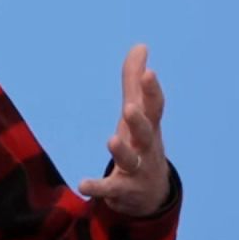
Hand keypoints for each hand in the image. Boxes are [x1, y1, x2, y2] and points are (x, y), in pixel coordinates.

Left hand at [78, 44, 169, 216]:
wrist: (151, 194)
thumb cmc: (143, 143)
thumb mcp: (140, 113)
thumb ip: (135, 81)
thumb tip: (140, 45)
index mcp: (150, 127)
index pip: (155, 108)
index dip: (153, 91)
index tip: (150, 73)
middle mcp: (147, 148)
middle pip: (146, 133)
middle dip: (139, 121)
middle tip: (129, 108)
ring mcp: (137, 171)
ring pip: (131, 161)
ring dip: (122, 151)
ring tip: (111, 140)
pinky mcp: (122, 191)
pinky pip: (110, 189)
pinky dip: (98, 188)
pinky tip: (82, 184)